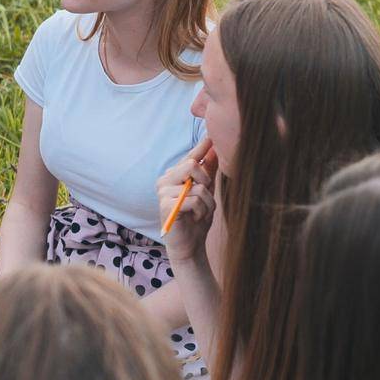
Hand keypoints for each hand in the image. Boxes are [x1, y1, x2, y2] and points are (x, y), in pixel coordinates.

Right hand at [158, 137, 218, 262]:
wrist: (189, 245)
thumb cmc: (196, 218)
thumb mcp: (206, 193)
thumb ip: (208, 172)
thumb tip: (216, 150)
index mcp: (174, 175)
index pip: (190, 157)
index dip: (201, 147)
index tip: (211, 135)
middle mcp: (164, 180)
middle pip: (191, 165)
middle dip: (206, 181)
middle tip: (206, 196)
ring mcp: (163, 192)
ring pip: (196, 185)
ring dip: (206, 202)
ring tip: (200, 213)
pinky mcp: (165, 205)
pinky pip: (193, 200)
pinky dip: (200, 211)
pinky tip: (194, 219)